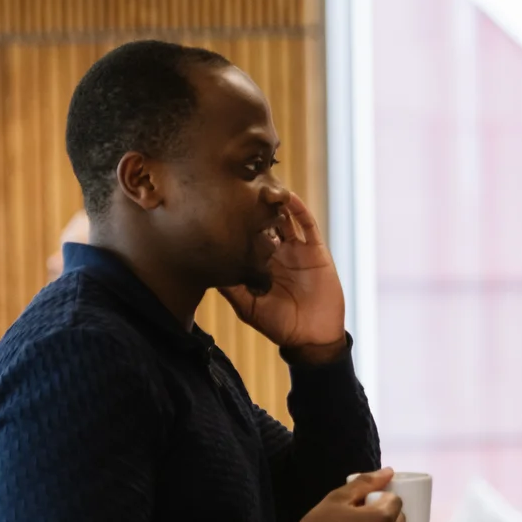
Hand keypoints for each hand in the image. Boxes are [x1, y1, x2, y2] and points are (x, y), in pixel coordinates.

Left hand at [219, 193, 345, 360]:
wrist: (313, 336)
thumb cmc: (279, 325)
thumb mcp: (248, 307)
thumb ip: (231, 288)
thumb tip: (206, 270)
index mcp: (259, 264)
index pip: (244, 237)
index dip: (234, 222)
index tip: (218, 204)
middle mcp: (277, 253)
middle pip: (263, 222)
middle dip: (252, 206)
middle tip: (238, 185)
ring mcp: (296, 249)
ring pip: (284, 219)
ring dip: (274, 203)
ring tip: (261, 184)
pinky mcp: (315, 250)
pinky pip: (307, 226)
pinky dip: (299, 210)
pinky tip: (288, 197)